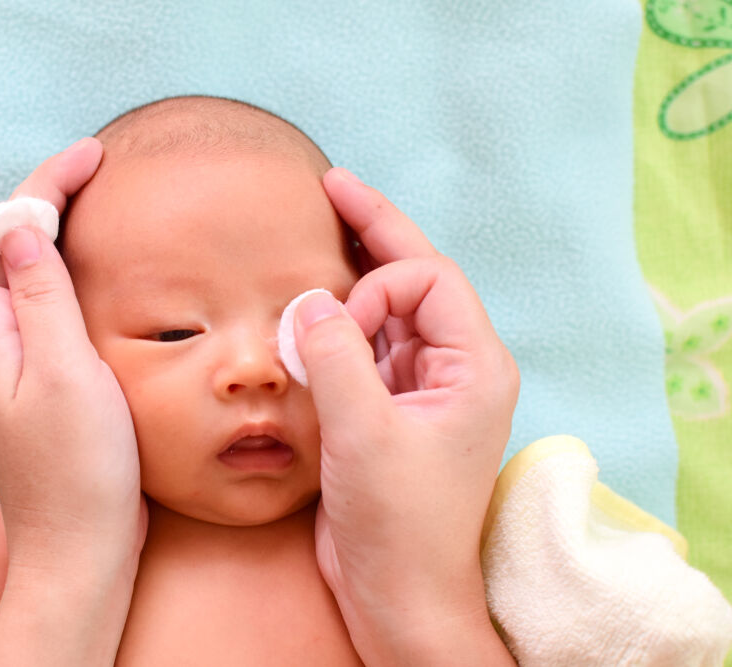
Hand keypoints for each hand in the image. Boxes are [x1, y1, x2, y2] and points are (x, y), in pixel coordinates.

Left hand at [0, 138, 145, 565]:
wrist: (82, 544)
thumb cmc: (74, 471)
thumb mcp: (64, 373)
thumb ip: (40, 294)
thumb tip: (17, 219)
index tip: (41, 208)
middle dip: (31, 197)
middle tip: (90, 162)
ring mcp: (16, 357)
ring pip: (17, 270)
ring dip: (48, 227)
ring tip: (96, 195)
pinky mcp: (45, 374)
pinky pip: (43, 302)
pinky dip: (65, 269)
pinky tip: (99, 267)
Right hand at [298, 168, 518, 663]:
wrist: (397, 593)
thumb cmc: (400, 524)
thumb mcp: (365, 435)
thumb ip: (338, 356)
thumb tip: (308, 299)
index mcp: (474, 366)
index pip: (430, 280)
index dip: (378, 284)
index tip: (335, 324)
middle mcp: (452, 368)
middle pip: (413, 279)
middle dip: (373, 232)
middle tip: (331, 184)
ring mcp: (419, 387)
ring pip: (386, 309)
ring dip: (350, 280)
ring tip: (316, 236)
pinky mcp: (387, 408)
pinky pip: (363, 345)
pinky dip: (334, 324)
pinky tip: (309, 307)